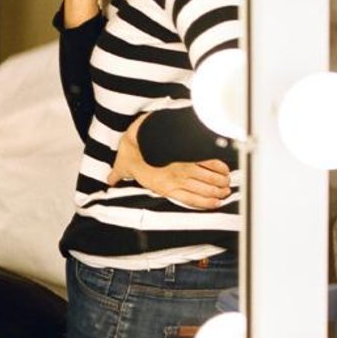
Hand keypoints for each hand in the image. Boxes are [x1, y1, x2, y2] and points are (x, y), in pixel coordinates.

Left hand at [107, 115, 230, 209]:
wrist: (139, 134)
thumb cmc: (131, 149)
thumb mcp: (122, 164)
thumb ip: (119, 174)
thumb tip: (109, 179)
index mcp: (164, 184)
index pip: (189, 197)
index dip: (204, 202)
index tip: (216, 203)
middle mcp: (177, 177)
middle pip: (203, 188)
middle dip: (216, 191)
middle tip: (226, 193)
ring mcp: (184, 165)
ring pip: (208, 177)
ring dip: (219, 181)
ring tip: (227, 184)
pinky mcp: (188, 153)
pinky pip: (207, 161)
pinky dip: (218, 166)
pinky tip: (225, 169)